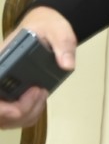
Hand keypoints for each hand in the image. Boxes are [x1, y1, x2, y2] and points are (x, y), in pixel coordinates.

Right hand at [0, 7, 76, 129]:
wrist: (45, 27)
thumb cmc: (46, 26)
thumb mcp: (58, 30)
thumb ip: (63, 45)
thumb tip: (67, 65)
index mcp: (2, 59)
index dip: (5, 105)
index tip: (34, 91)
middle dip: (19, 112)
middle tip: (41, 93)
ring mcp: (2, 86)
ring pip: (3, 118)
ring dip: (24, 115)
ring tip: (42, 94)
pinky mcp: (9, 93)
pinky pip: (12, 116)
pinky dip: (27, 115)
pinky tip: (38, 101)